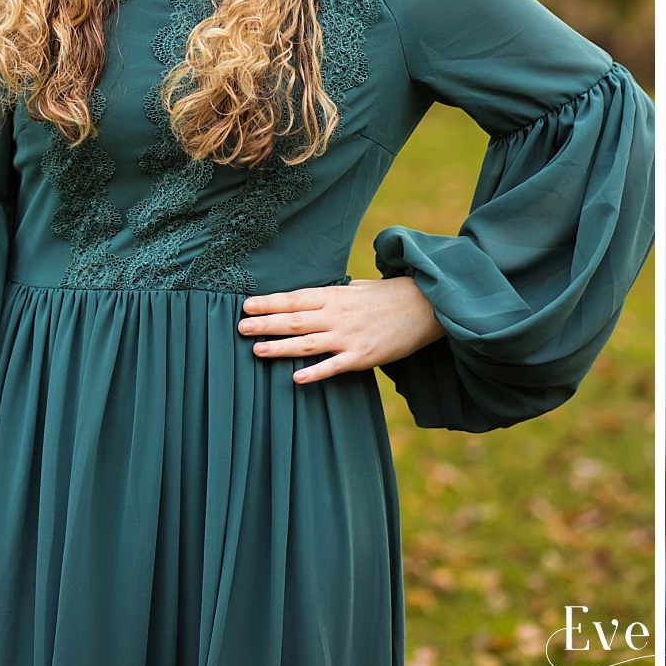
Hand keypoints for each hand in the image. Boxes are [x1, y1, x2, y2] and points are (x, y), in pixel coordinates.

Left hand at [238, 277, 445, 383]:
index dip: (270, 302)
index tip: (246, 305)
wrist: (427, 307)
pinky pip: (335, 366)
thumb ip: (332, 294)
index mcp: (336, 295)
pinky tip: (296, 378)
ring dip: (280, 347)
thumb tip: (308, 298)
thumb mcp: (358, 287)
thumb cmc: (390, 296)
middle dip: (265, 323)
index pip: (295, 299)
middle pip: (295, 320)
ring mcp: (350, 336)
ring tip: (256, 350)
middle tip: (239, 327)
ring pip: (308, 343)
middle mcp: (338, 315)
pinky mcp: (363, 356)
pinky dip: (316, 372)